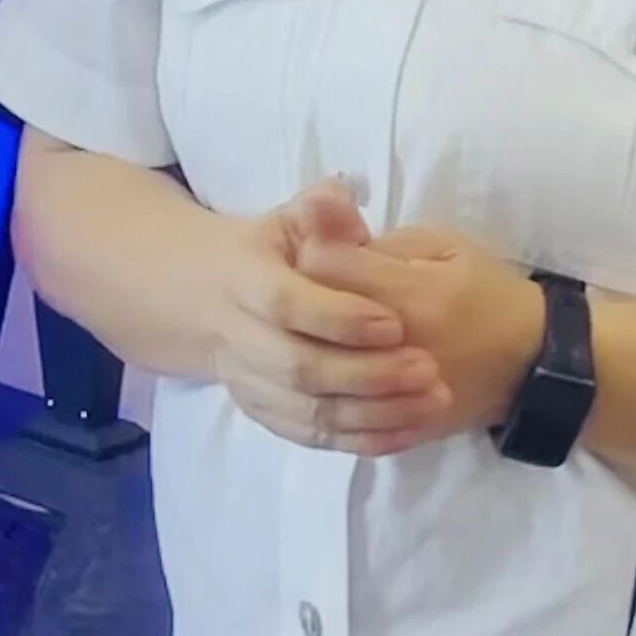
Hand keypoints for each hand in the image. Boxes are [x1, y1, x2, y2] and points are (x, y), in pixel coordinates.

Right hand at [195, 179, 446, 452]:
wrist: (203, 298)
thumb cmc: (265, 254)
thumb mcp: (286, 221)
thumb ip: (319, 211)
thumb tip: (340, 194)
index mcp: (240, 277)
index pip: (284, 302)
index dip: (337, 317)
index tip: (394, 323)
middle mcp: (235, 335)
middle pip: (297, 367)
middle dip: (366, 373)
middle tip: (428, 369)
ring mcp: (246, 380)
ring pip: (308, 412)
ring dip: (374, 413)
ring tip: (433, 400)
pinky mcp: (263, 411)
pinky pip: (313, 437)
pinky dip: (361, 440)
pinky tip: (410, 431)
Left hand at [318, 224, 552, 456]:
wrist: (538, 361)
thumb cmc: (490, 292)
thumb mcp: (443, 247)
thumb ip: (383, 244)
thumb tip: (327, 239)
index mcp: (408, 293)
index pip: (320, 264)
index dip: (310, 249)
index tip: (319, 247)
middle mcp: (395, 347)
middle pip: (308, 320)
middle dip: (299, 301)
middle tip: (308, 292)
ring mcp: (397, 394)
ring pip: (318, 376)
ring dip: (308, 351)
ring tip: (317, 334)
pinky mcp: (402, 425)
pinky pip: (344, 420)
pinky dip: (328, 398)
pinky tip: (330, 377)